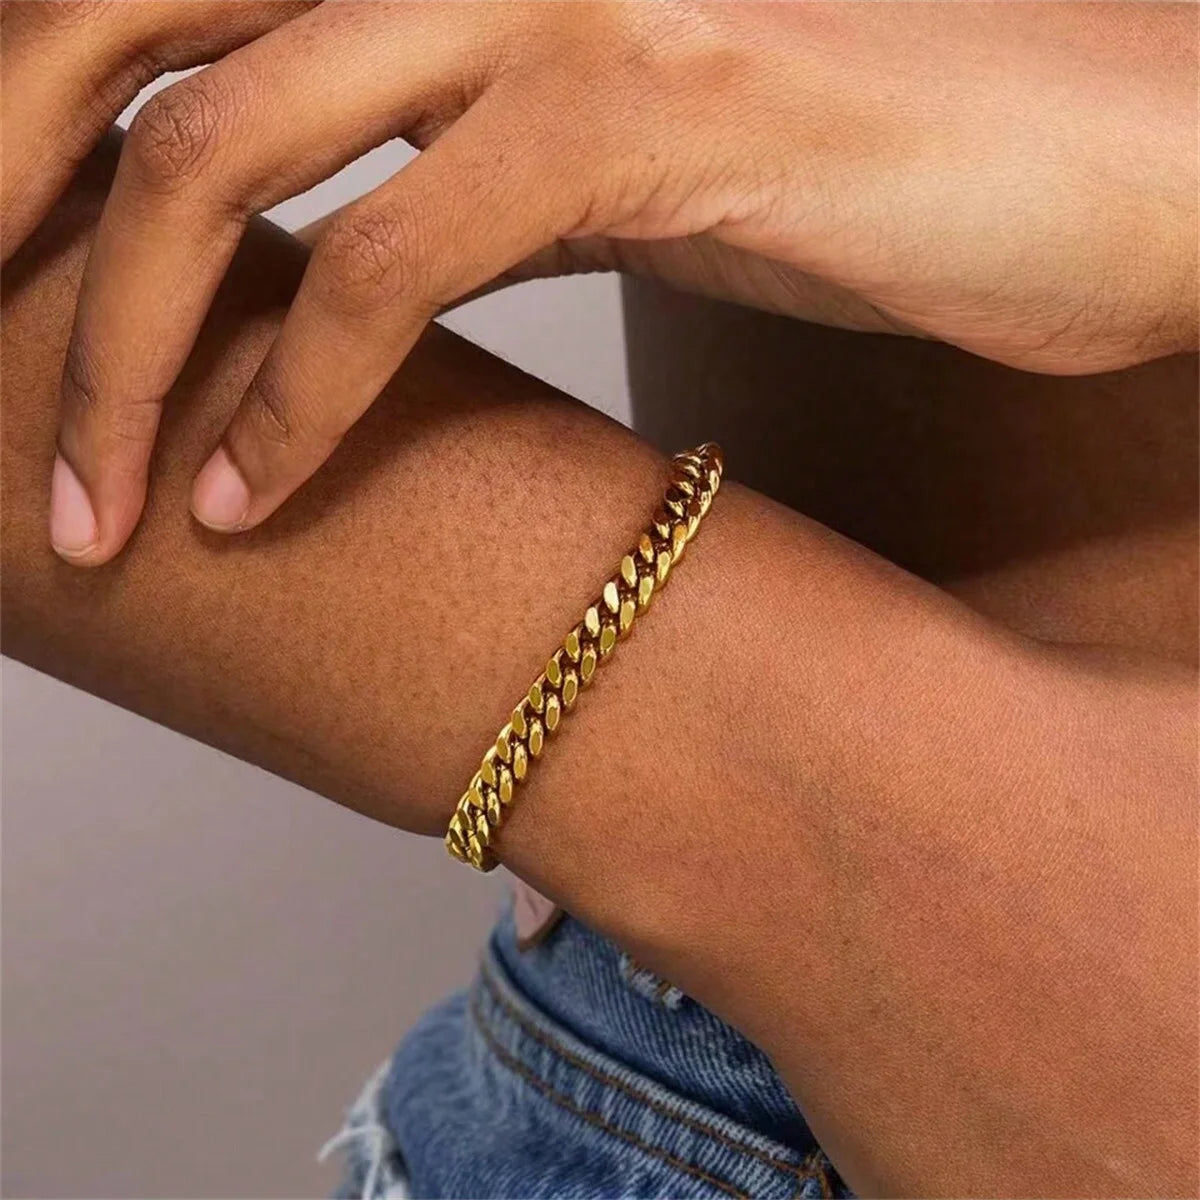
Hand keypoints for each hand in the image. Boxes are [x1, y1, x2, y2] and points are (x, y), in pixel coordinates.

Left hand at [8, 2, 1192, 564]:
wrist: (1064, 175)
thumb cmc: (836, 184)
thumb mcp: (601, 180)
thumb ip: (456, 195)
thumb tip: (330, 282)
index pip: (148, 5)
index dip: (23, 138)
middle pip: (121, 34)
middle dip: (3, 216)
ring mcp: (551, 2)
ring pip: (224, 151)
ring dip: (127, 357)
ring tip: (98, 519)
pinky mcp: (644, 108)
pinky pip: (394, 255)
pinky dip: (295, 398)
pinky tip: (250, 507)